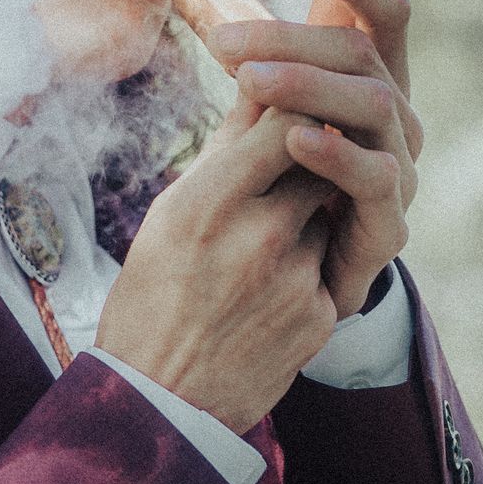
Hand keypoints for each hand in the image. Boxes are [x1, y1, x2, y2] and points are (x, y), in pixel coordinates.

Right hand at [96, 100, 339, 435]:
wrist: (158, 401)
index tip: (286, 101)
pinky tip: (266, 289)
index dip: (293, 103)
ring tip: (261, 237)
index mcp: (206, 203)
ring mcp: (295, 278)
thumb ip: (224, 150)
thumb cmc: (152, 295)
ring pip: (329, 206)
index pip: (286, 119)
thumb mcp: (168, 214)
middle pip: (318, 157)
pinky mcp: (319, 314)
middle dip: (306, 150)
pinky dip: (309, 260)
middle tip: (284, 157)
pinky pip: (330, 260)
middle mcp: (257, 236)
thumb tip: (261, 82)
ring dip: (308, 206)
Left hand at [205, 0, 421, 324]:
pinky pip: (374, 181)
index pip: (384, 18)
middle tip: (225, 40)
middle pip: (365, 57)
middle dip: (295, 38)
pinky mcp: (386, 229)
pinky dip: (335, 152)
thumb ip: (297, 42)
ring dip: (309, 84)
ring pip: (374, 108)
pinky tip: (293, 136)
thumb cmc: (273, 192)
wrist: (269, 298)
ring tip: (247, 78)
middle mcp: (396, 124)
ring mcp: (398, 175)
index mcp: (371, 87)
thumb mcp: (272, 111)